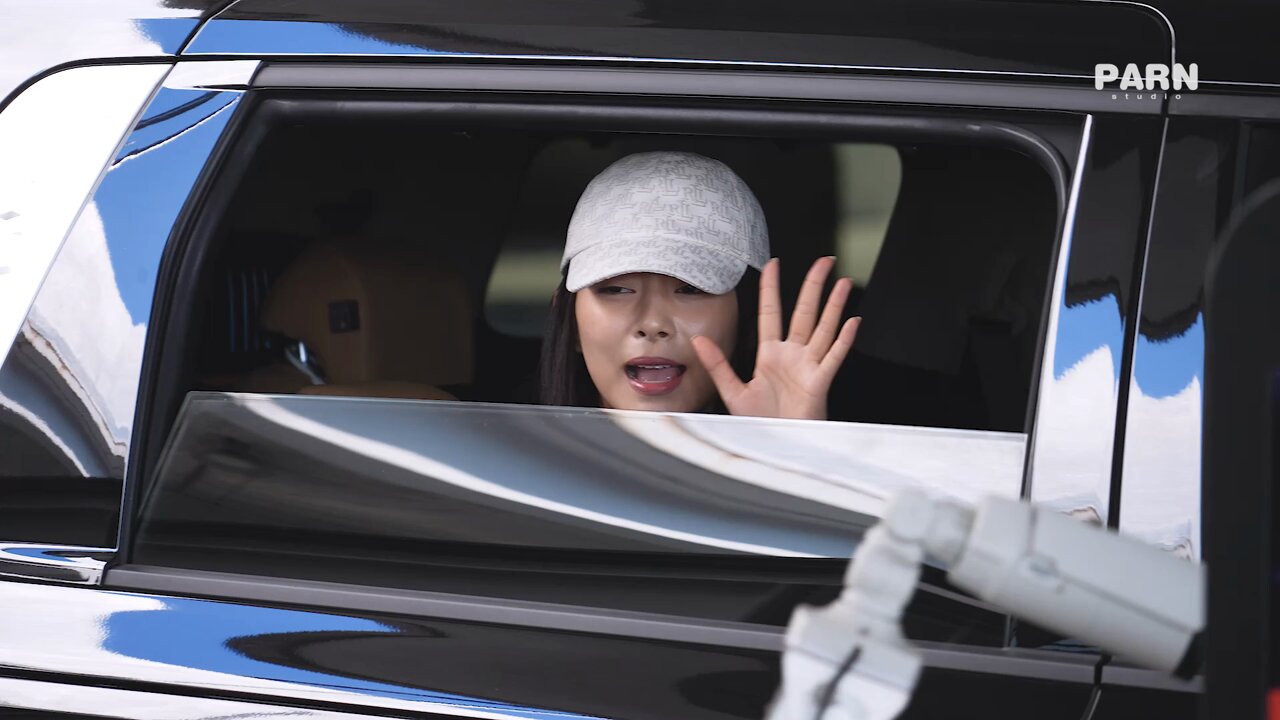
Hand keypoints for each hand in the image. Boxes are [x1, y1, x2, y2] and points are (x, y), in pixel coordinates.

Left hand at [692, 257, 859, 419]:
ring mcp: (809, 366)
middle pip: (805, 312)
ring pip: (824, 328)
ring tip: (844, 283)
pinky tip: (852, 322)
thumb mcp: (733, 392)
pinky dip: (843, 340)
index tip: (773, 265)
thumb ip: (718, 364)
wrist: (776, 445)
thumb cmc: (760, 423)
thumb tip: (699, 341)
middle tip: (824, 261)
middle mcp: (792, 355)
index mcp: (770, 355)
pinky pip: (834, 356)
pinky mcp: (820, 381)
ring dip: (834, 306)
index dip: (772, 288)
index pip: (772, 312)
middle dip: (814, 285)